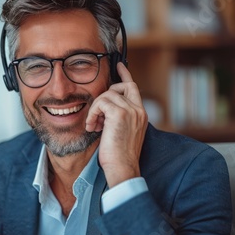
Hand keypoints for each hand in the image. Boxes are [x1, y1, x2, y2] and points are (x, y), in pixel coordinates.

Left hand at [86, 62, 147, 187]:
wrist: (122, 169)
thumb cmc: (119, 157)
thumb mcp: (122, 134)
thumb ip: (119, 119)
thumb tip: (105, 111)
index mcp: (141, 114)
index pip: (134, 87)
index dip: (125, 75)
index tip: (120, 65)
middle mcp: (138, 110)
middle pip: (122, 86)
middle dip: (106, 91)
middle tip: (97, 109)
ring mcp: (131, 111)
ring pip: (107, 94)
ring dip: (96, 109)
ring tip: (94, 126)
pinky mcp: (120, 114)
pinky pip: (101, 102)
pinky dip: (93, 114)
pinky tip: (93, 127)